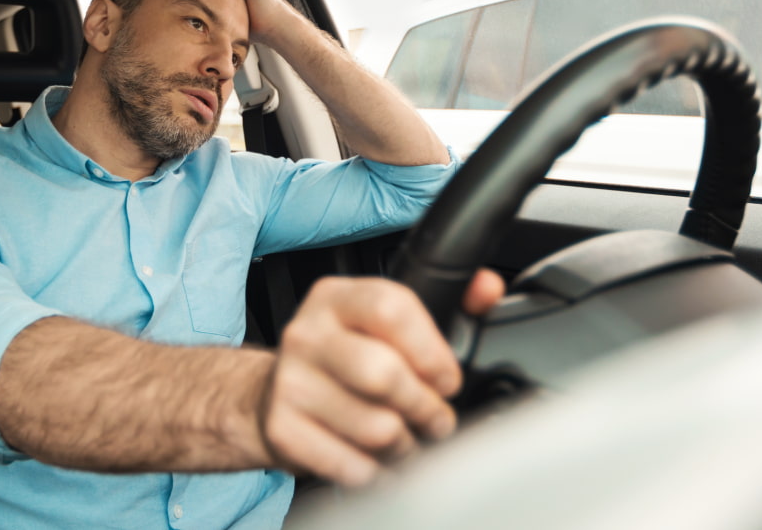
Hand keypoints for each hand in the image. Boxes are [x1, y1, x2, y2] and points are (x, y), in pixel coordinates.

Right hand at [260, 270, 503, 486]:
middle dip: (426, 407)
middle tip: (435, 418)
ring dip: (406, 445)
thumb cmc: (342, 356)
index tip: (445, 378)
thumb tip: (488, 289)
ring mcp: (290, 382)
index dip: (432, 351)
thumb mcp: (381, 320)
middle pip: (384, 373)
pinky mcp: (283, 429)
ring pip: (376, 427)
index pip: (391, 309)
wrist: (273, 393)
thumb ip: (446, 302)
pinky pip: (352, 464)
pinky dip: (375, 471)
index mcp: (335, 298)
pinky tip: (375, 458)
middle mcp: (307, 334)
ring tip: (405, 439)